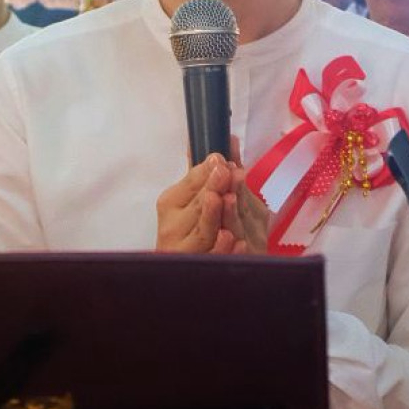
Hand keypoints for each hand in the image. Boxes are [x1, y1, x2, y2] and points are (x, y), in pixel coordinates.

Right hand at [155, 146, 273, 255]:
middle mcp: (173, 228)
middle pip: (197, 206)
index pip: (189, 185)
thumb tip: (229, 139)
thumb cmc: (194, 227)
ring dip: (216, 216)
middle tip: (226, 172)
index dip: (205, 172)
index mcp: (171, 203)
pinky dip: (224, 251)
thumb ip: (213, 169)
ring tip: (228, 200)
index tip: (219, 160)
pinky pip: (214, 260)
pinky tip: (237, 242)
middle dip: (213, 189)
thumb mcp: (199, 196)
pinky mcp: (201, 269)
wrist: (191, 266)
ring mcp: (187, 252)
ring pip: (204, 233)